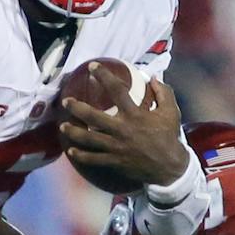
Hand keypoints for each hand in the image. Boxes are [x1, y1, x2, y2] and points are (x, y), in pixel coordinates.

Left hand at [60, 69, 189, 187]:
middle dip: (77, 108)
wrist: (170, 167)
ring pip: (89, 139)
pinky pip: (94, 159)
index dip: (104, 76)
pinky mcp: (115, 161)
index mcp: (135, 114)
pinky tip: (71, 152)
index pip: (117, 90)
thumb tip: (152, 78)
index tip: (92, 67)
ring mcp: (116, 147)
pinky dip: (82, 156)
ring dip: (74, 132)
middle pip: (94, 116)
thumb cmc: (169, 137)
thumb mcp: (171, 112)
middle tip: (66, 102)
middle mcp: (122, 129)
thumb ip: (163, 92)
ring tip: (62, 127)